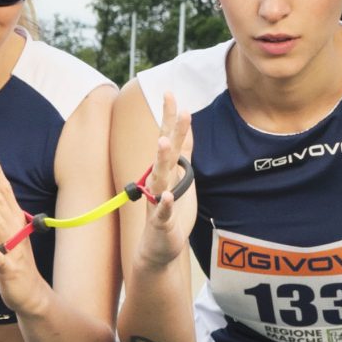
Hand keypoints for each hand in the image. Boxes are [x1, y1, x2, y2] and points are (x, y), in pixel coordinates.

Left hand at [0, 154, 45, 316]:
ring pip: (1, 227)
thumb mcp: (7, 234)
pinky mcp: (9, 270)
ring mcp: (12, 251)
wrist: (31, 293)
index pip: (5, 195)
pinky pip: (1, 261)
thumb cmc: (17, 262)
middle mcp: (14, 232)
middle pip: (2, 204)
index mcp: (13, 223)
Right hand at [136, 93, 197, 271]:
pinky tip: (165, 197)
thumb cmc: (168, 212)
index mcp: (164, 171)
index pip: (166, 139)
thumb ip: (182, 153)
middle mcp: (158, 182)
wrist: (156, 249)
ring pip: (160, 178)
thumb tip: (185, 128)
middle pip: (165, 152)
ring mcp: (157, 201)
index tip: (169, 92)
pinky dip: (163, 204)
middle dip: (170, 129)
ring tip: (163, 142)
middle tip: (176, 107)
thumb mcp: (179, 178)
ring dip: (161, 160)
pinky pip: (162, 212)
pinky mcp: (161, 222)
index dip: (169, 117)